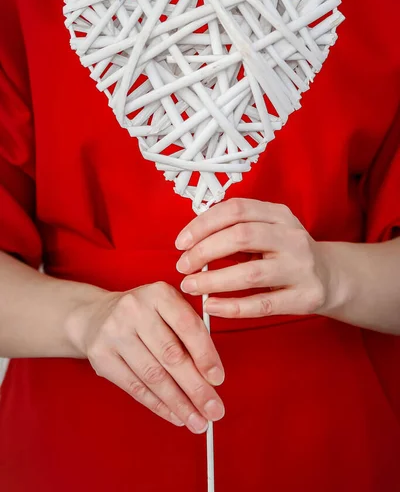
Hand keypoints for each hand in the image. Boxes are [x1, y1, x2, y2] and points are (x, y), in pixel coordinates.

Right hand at [66, 282, 224, 432]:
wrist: (95, 316)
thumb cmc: (144, 315)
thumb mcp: (167, 308)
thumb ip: (190, 332)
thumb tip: (212, 375)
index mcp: (158, 293)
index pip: (187, 325)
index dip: (205, 355)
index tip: (218, 379)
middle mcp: (134, 309)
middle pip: (171, 355)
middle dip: (196, 388)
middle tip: (214, 410)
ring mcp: (114, 332)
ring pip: (153, 375)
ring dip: (179, 403)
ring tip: (198, 421)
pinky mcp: (101, 356)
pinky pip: (134, 387)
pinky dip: (158, 405)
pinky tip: (175, 415)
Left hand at [176, 198, 331, 318]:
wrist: (331, 277)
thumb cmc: (286, 252)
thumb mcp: (269, 228)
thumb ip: (237, 228)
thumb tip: (192, 238)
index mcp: (279, 214)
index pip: (235, 210)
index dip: (203, 224)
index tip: (181, 241)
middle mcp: (292, 237)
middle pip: (241, 236)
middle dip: (204, 251)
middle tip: (182, 265)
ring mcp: (301, 268)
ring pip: (250, 273)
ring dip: (213, 280)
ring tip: (190, 285)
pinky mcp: (304, 297)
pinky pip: (262, 304)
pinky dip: (232, 307)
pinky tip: (211, 305)